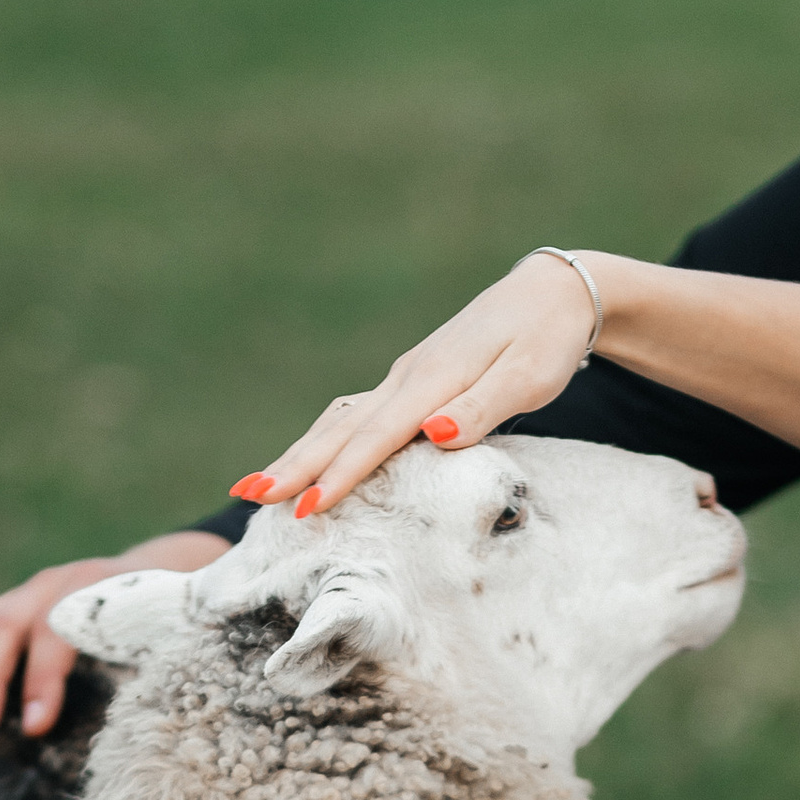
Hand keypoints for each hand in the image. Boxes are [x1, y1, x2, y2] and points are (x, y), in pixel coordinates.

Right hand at [0, 534, 220, 739]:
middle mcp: (51, 588)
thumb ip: (158, 667)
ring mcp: (20, 595)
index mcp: (95, 594)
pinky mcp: (0, 609)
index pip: (61, 632)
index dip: (46, 678)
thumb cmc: (161, 623)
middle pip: (7, 626)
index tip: (38, 725)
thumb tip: (162, 716)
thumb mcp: (169, 638)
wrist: (148, 577)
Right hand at [242, 254, 606, 517]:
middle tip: (248, 495)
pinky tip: (310, 461)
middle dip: (295, 463)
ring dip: (300, 453)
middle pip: (342, 427)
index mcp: (434, 380)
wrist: (551, 294)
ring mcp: (406, 378)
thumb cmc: (545, 341)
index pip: (378, 436)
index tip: (306, 506)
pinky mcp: (412, 382)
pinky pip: (357, 417)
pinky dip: (326, 441)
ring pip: (341, 421)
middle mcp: (409, 378)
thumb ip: (482, 407)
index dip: (342, 474)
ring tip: (260, 484)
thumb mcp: (528, 377)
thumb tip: (434, 432)